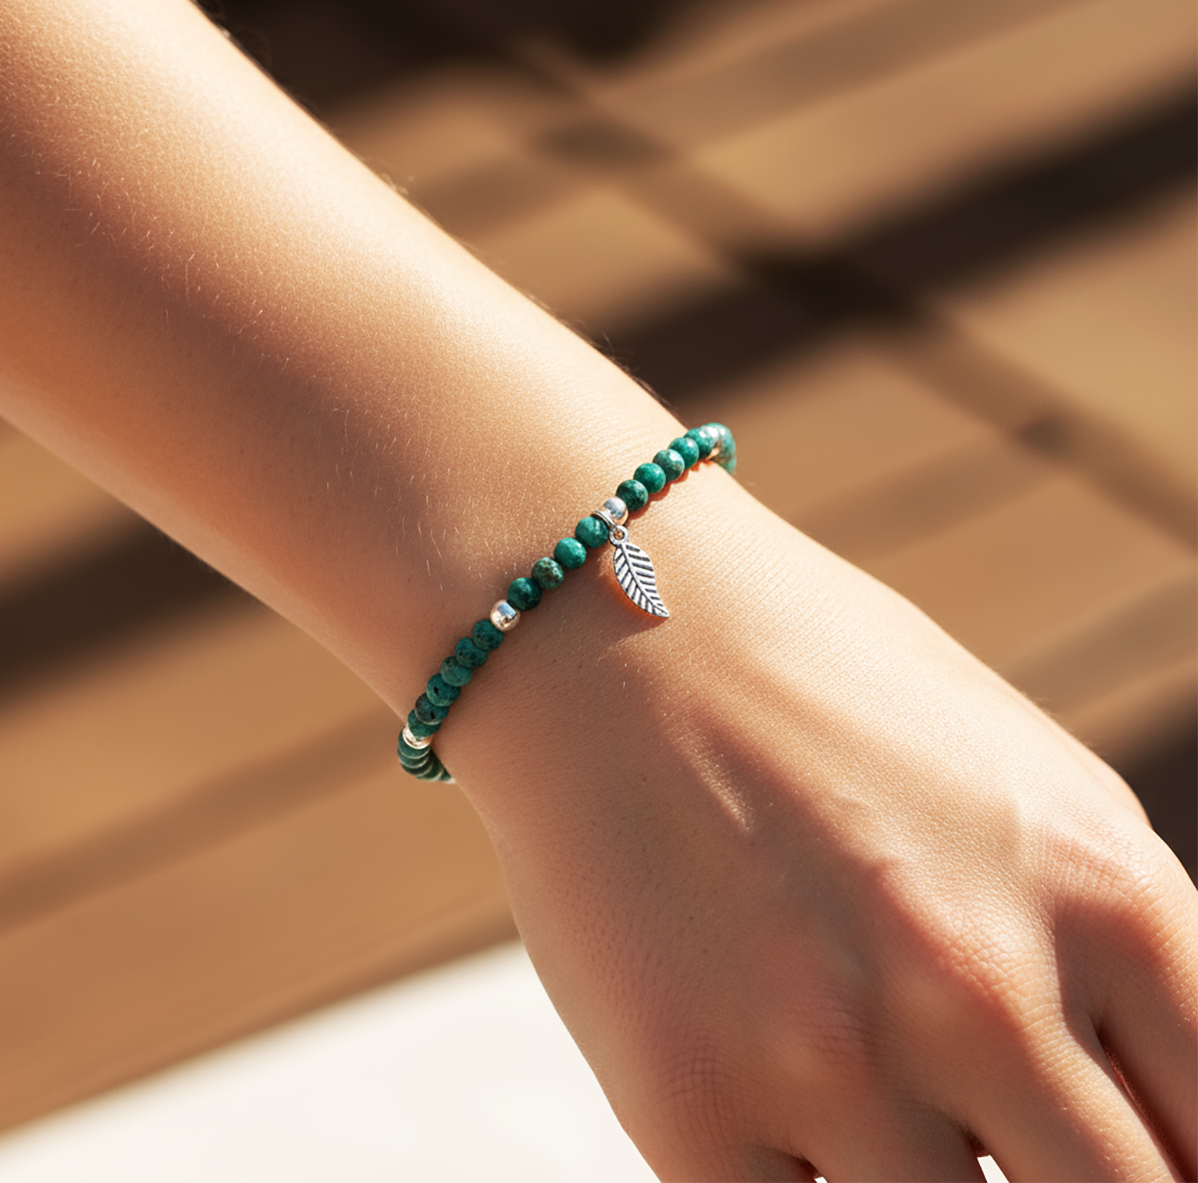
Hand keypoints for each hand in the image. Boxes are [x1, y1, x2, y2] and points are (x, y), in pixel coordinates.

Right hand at [449, 467, 1197, 1181]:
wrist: (613, 626)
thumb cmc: (816, 686)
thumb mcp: (1019, 788)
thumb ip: (1106, 957)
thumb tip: (1136, 1102)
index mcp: (1101, 889)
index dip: (1185, 1167)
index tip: (1128, 1156)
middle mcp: (979, 983)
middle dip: (1064, 1182)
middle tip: (1008, 1143)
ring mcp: (828, 1054)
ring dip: (926, 1181)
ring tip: (870, 1080)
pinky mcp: (685, 1104)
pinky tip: (780, 1104)